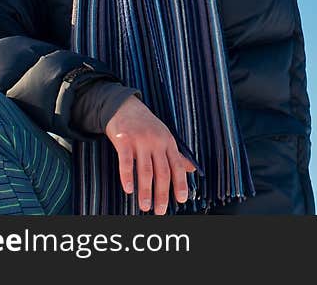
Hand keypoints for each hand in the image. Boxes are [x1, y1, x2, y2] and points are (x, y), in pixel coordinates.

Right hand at [104, 95, 196, 213]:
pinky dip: (127, 176)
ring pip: (145, 170)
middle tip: (161, 211)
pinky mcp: (124, 140)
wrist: (125, 106)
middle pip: (162, 171)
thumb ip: (176, 154)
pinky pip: (125, 161)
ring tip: (145, 206)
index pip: (177, 166)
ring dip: (145, 190)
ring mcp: (140, 140)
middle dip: (162, 193)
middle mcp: (156, 141)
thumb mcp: (165, 137)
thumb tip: (192, 169)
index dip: (180, 183)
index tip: (182, 200)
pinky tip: (128, 190)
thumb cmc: (147, 125)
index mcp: (168, 142)